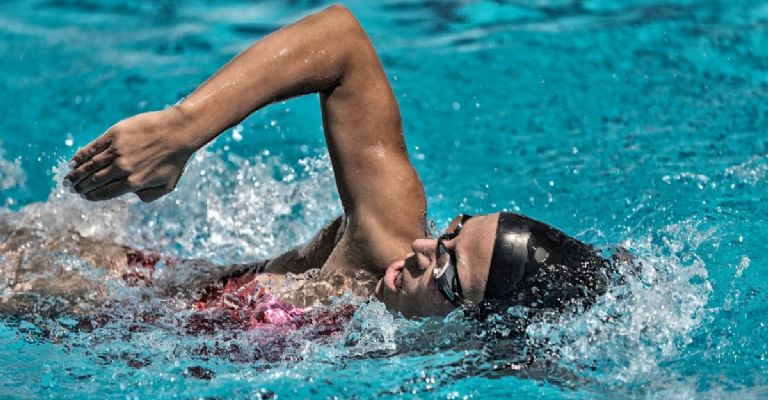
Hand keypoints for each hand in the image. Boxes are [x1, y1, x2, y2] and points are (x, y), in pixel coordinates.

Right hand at [65, 107, 195, 201]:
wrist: (179, 131)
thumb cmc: (175, 159)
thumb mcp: (168, 185)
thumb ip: (149, 196)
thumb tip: (133, 196)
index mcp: (134, 183)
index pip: (106, 193)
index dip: (92, 196)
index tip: (84, 197)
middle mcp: (122, 168)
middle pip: (94, 180)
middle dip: (80, 187)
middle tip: (71, 189)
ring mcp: (117, 150)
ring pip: (90, 165)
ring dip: (76, 174)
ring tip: (68, 179)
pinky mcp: (115, 135)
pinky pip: (93, 147)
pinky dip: (81, 156)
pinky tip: (73, 161)